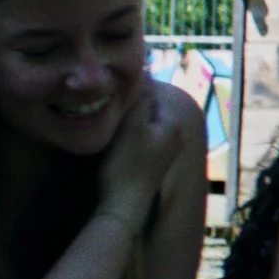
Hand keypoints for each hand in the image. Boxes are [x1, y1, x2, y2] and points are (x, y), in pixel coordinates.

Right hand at [96, 79, 184, 225]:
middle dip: (129, 105)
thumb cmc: (127, 164)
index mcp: (173, 125)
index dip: (129, 88)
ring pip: (143, 125)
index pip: (152, 92)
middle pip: (148, 109)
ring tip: (107, 119)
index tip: (108, 86)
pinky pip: (140, 140)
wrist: (125, 205)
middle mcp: (174, 137)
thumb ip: (140, 100)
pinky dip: (128, 135)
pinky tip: (114, 139)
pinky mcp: (152, 164)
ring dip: (127, 120)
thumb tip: (146, 73)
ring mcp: (165, 152)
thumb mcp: (133, 127)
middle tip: (104, 102)